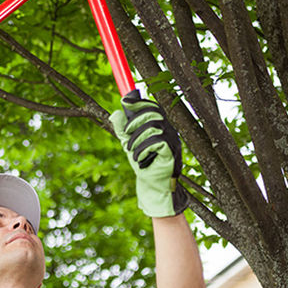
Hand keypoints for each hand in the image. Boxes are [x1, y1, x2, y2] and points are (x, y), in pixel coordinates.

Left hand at [109, 96, 187, 216]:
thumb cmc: (143, 164)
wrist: (152, 185)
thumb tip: (115, 113)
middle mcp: (169, 131)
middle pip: (153, 113)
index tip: (125, 101)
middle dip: (135, 121)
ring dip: (137, 138)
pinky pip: (157, 141)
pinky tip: (139, 158)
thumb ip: (122, 129)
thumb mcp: (128, 144)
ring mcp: (172, 140)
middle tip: (126, 133)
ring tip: (131, 151)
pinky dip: (143, 149)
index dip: (140, 102)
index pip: (153, 108)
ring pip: (153, 126)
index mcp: (159, 127)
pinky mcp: (172, 151)